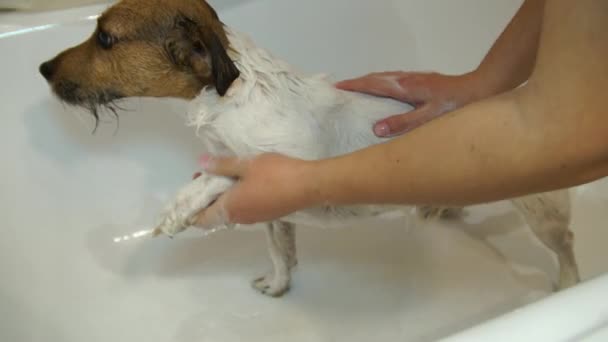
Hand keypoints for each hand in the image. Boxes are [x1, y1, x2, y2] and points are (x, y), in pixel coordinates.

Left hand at [191, 153, 317, 226]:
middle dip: (208, 197)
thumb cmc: (275, 174)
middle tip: (206, 175)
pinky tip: (245, 182)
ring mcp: (256, 218)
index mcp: (230, 208)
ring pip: (232, 211)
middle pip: (216, 214)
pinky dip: (239, 198)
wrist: (309, 185)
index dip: (191, 209)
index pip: (202, 219)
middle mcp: (240, 218)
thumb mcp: (246, 164)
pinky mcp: (268, 214)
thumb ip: (222, 165)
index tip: (190, 192)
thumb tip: (200, 163)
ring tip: (225, 175)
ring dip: (225, 197)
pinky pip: (245, 209)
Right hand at [336, 71, 481, 136]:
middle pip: (377, 77)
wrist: (482, 89)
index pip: (374, 84)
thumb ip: (403, 123)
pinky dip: (382, 84)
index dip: (354, 85)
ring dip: (370, 82)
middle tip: (342, 89)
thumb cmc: (456, 106)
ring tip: (358, 90)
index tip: (337, 87)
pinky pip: (395, 80)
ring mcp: (416, 79)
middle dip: (358, 82)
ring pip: (387, 77)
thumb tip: (376, 128)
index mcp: (405, 87)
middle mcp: (408, 79)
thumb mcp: (429, 118)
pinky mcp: (424, 82)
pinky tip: (386, 93)